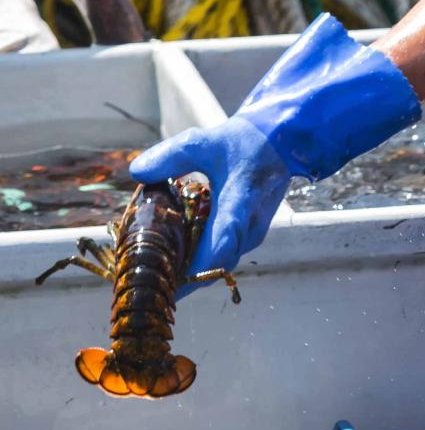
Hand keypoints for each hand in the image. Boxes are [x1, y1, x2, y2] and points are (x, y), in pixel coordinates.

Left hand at [130, 118, 289, 297]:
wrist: (281, 145)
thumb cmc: (243, 143)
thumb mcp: (202, 142)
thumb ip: (169, 157)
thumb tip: (137, 172)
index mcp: (241, 203)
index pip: (222, 241)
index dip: (196, 266)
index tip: (170, 284)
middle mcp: (250, 227)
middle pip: (215, 264)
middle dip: (182, 278)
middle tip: (147, 286)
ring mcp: (252, 235)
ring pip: (218, 264)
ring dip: (189, 272)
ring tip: (155, 276)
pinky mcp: (248, 236)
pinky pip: (221, 256)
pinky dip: (197, 261)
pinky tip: (173, 259)